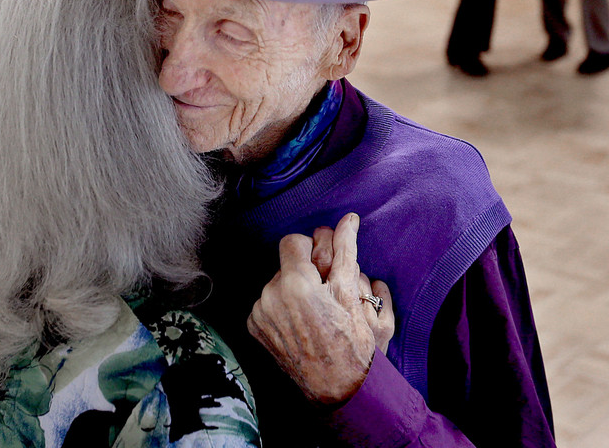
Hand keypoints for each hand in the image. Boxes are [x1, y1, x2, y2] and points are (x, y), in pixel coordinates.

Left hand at [247, 213, 385, 404]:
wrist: (338, 389)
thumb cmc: (352, 342)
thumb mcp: (354, 292)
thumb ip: (346, 249)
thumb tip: (348, 219)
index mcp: (294, 283)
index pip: (293, 241)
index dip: (312, 249)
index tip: (324, 266)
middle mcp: (270, 296)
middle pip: (285, 264)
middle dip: (305, 272)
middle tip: (326, 293)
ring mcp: (259, 314)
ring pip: (277, 283)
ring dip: (294, 289)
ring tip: (315, 312)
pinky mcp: (255, 328)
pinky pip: (268, 303)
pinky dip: (282, 307)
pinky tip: (301, 323)